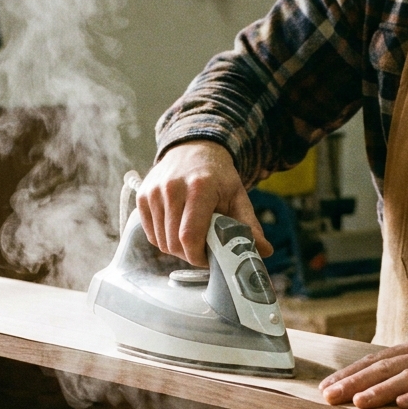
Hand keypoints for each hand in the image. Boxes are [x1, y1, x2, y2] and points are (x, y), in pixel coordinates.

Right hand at [137, 140, 272, 266]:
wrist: (193, 149)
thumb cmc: (217, 176)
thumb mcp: (238, 196)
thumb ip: (249, 226)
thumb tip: (264, 251)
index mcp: (200, 188)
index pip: (190, 236)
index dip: (198, 256)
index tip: (208, 259)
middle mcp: (172, 188)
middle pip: (174, 244)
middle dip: (189, 255)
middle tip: (202, 250)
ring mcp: (154, 192)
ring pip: (161, 242)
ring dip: (177, 249)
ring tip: (191, 238)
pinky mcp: (142, 197)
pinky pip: (151, 234)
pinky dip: (164, 240)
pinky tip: (177, 230)